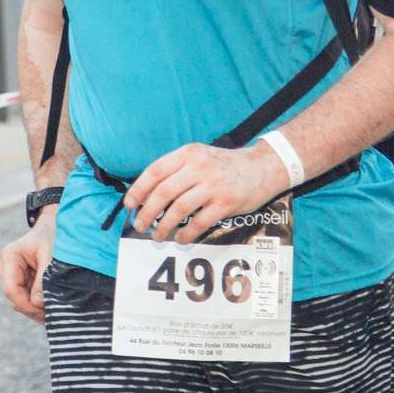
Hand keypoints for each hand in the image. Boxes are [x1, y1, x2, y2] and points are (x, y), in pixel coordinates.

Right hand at [0, 210, 54, 322]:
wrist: (58, 226)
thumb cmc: (55, 236)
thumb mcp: (52, 255)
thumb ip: (44, 278)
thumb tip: (37, 303)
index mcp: (10, 256)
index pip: (11, 289)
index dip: (27, 305)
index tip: (45, 311)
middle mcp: (8, 267)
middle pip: (15, 298)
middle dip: (33, 309)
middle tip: (55, 314)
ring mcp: (14, 275)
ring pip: (21, 301)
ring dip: (37, 309)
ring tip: (57, 311)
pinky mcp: (23, 280)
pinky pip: (28, 298)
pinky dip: (39, 305)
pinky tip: (54, 307)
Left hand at [124, 143, 290, 244]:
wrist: (262, 167)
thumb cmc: (226, 165)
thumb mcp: (200, 157)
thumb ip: (177, 170)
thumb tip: (148, 194)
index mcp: (188, 154)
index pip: (155, 171)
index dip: (139, 189)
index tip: (130, 204)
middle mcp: (198, 167)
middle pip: (163, 192)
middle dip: (147, 212)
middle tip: (141, 225)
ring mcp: (213, 185)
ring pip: (179, 209)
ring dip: (164, 226)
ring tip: (157, 236)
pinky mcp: (225, 202)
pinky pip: (199, 222)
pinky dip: (186, 233)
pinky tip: (181, 238)